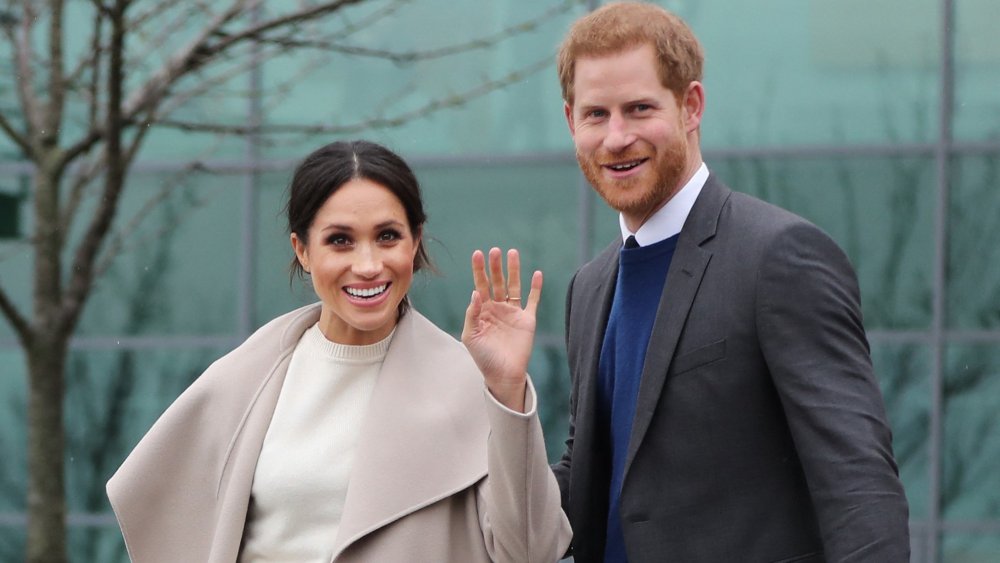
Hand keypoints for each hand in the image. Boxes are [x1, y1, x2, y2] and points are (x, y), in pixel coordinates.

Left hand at [461, 247, 542, 412]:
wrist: (503, 374)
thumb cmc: (483, 357)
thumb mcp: (470, 335)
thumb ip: (472, 314)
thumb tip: (475, 292)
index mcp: (482, 311)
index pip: (480, 285)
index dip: (479, 270)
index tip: (477, 254)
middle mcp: (497, 308)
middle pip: (497, 282)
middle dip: (495, 266)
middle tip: (495, 250)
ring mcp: (513, 312)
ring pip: (513, 286)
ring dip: (513, 270)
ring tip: (513, 252)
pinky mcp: (527, 319)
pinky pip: (532, 300)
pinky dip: (535, 287)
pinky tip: (536, 274)